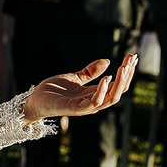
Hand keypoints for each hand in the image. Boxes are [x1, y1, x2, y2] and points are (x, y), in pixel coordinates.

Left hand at [23, 55, 137, 122]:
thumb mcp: (74, 77)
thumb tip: (107, 61)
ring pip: (111, 98)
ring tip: (123, 68)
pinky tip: (106, 78)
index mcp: (95, 93)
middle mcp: (94, 101)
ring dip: (119, 83)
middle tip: (131, 58)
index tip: (132, 56)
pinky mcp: (76, 109)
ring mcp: (86, 106)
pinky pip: (95, 102)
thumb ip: (89, 72)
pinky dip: (102, 91)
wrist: (34, 100)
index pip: (118, 84)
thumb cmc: (53, 90)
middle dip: (127, 74)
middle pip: (119, 90)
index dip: (127, 71)